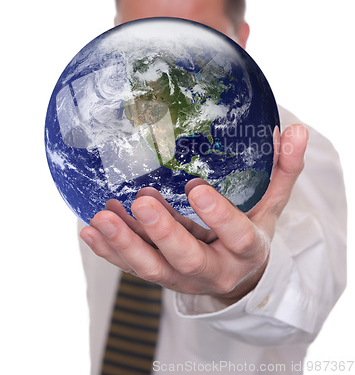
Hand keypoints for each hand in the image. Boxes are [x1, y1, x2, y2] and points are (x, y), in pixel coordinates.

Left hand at [80, 124, 307, 303]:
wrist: (236, 274)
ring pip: (152, 268)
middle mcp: (213, 268)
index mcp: (246, 249)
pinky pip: (132, 268)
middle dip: (163, 232)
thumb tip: (296, 130)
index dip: (218, 215)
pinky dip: (109, 251)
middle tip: (141, 201)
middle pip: (187, 258)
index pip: (236, 235)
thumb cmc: (252, 231)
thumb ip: (284, 169)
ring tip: (101, 217)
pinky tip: (89, 230)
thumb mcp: (272, 203)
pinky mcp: (160, 275)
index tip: (196, 188)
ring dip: (125, 244)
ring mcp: (182, 276)